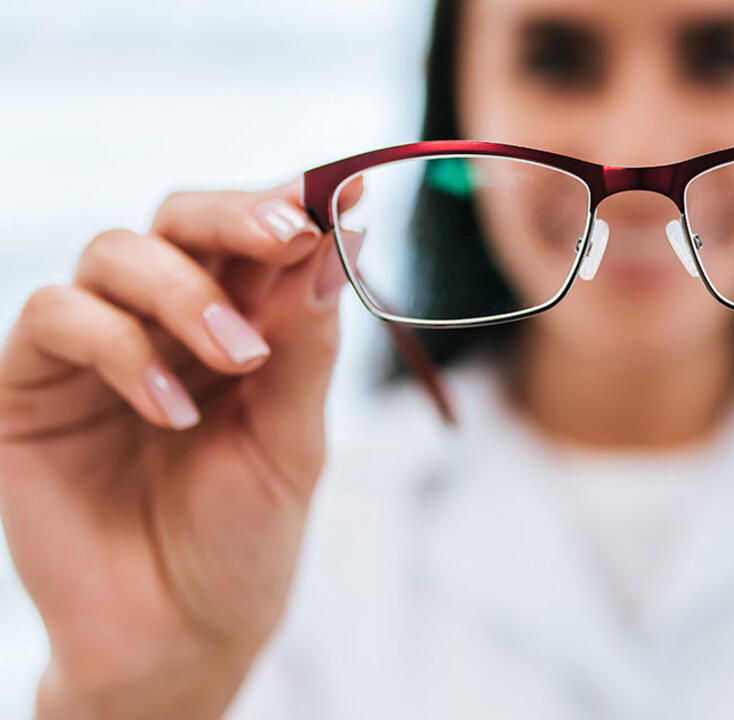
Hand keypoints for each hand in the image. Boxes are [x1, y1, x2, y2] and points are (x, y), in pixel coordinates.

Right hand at [0, 178, 359, 718]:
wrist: (178, 634)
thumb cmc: (243, 539)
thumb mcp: (292, 441)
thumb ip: (305, 345)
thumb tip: (339, 240)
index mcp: (238, 325)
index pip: (254, 238)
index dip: (292, 205)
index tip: (343, 195)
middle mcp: (163, 322)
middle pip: (180, 218)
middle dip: (236, 216)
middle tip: (287, 234)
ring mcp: (94, 348)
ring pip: (115, 252)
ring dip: (185, 291)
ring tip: (238, 359)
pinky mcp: (31, 385)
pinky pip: (58, 317)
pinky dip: (121, 347)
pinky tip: (171, 409)